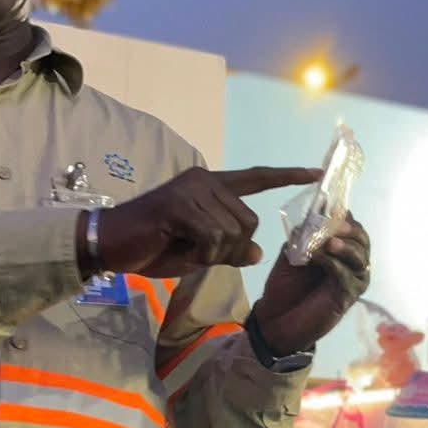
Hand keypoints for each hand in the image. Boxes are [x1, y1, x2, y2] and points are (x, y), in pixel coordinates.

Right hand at [93, 166, 320, 278]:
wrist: (111, 244)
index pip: (257, 178)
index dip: (288, 176)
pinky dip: (201, 253)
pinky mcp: (179, 203)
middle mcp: (205, 180)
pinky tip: (179, 247)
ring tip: (185, 247)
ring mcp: (192, 188)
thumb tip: (258, 251)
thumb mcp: (199, 252)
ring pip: (233, 232)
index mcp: (211, 186)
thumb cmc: (153, 247)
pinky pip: (212, 237)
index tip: (316, 173)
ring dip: (213, 253)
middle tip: (199, 252)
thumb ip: (229, 249)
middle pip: (249, 221)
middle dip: (231, 248)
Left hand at [251, 214, 371, 355]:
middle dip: (347, 228)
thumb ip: (301, 235)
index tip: (326, 204)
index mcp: (340, 246)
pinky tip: (317, 258)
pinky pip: (347, 274)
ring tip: (327, 242)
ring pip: (359, 255)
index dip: (339, 212)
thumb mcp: (291, 253)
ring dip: (343, 245)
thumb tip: (311, 214)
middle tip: (333, 223)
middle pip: (361, 237)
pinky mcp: (350, 295)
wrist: (277, 320)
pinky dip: (333, 263)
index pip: (349, 223)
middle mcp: (352, 260)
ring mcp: (354, 278)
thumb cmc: (285, 285)